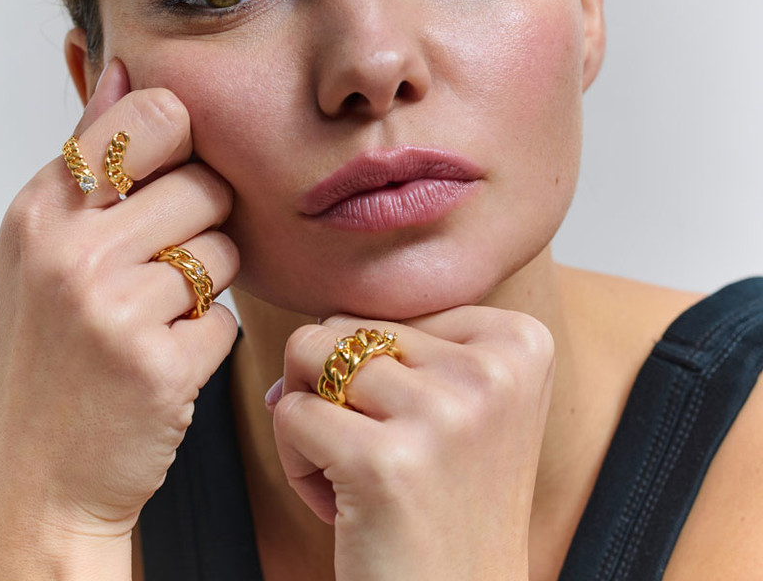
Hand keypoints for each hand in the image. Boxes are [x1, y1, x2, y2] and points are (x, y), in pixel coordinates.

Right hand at [0, 60, 238, 574]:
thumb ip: (90, 155)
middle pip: (207, 185)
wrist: (31, 476)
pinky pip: (227, 319)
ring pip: (225, 250)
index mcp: (43, 207)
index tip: (174, 178)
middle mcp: (70, 249)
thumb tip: (122, 67)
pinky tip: (163, 362)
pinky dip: (207, 341)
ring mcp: (111, 308)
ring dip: (206, 286)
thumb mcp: (45, 244)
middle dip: (203, 226)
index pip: (153, 115)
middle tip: (162, 269)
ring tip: (155, 318)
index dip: (185, 145)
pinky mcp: (157, 364)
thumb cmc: (47, 354)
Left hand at [270, 308, 553, 580]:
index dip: (380, 371)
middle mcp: (493, 371)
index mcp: (521, 342)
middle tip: (380, 454)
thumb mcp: (464, 402)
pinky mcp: (386, 462)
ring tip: (356, 471)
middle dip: (336, 391)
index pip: (391, 307)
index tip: (415, 427)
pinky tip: (341, 503)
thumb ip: (406, 344)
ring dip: (312, 419)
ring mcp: (445, 415)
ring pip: (308, 356)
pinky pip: (290, 412)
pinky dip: (295, 457)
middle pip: (346, 327)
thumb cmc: (449, 503)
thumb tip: (305, 338)